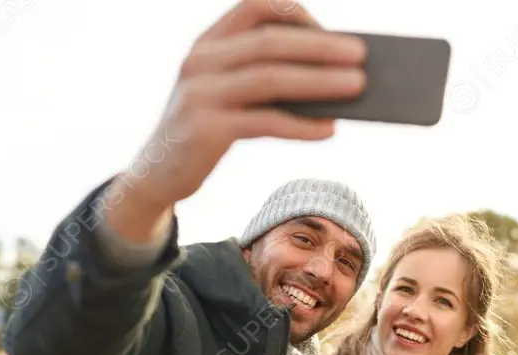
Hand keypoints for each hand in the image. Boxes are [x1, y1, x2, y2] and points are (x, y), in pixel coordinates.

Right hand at [103, 0, 367, 239]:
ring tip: (356, 86)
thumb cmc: (205, 129)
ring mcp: (200, 94)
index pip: (254, 7)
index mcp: (207, 42)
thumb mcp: (224, 92)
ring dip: (320, 81)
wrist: (156, 174)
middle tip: (361, 56)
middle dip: (321, 47)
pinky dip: (302, 125)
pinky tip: (329, 129)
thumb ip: (260, 76)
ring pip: (271, 79)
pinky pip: (265, 122)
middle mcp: (200, 60)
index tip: (330, 33)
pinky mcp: (206, 129)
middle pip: (270, 42)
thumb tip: (330, 76)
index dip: (295, 14)